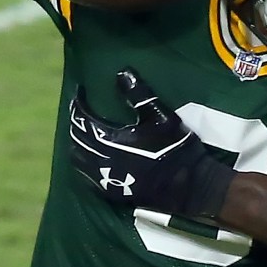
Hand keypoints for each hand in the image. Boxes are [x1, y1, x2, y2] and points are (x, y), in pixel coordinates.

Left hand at [64, 70, 235, 219]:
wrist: (190, 186)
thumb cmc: (176, 150)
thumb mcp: (162, 117)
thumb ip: (140, 96)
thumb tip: (122, 73)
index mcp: (110, 140)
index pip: (83, 119)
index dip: (79, 105)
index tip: (80, 93)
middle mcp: (101, 160)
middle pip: (76, 139)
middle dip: (76, 123)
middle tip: (81, 111)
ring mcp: (105, 180)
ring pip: (77, 160)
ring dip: (76, 144)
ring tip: (83, 133)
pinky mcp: (112, 193)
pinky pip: (86, 177)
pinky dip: (83, 164)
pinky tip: (90, 158)